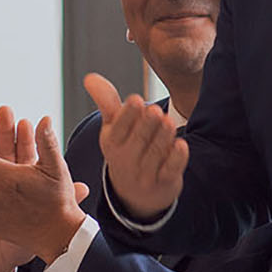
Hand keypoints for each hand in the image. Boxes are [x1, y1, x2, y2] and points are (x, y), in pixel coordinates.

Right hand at [83, 73, 186, 220]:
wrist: (136, 193)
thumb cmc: (125, 149)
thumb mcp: (112, 128)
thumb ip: (106, 101)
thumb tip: (89, 77)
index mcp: (112, 143)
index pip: (119, 128)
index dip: (128, 114)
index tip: (136, 100)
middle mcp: (127, 161)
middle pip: (139, 139)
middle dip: (147, 124)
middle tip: (155, 111)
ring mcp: (146, 174)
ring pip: (157, 152)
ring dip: (164, 136)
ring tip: (169, 122)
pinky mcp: (165, 182)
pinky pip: (172, 169)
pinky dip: (178, 158)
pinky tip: (182, 145)